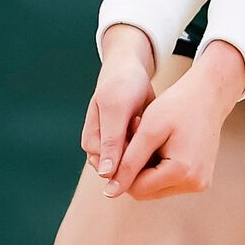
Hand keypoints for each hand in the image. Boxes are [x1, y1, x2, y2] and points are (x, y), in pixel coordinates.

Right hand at [81, 26, 155, 182]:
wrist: (130, 69)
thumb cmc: (121, 86)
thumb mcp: (116, 111)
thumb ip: (111, 142)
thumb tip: (105, 174)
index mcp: (91, 144)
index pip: (111, 168)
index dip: (129, 151)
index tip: (136, 123)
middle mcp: (102, 150)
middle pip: (125, 167)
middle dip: (139, 147)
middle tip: (141, 120)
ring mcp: (118, 148)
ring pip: (137, 162)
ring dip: (146, 144)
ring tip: (144, 118)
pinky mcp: (133, 144)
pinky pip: (146, 154)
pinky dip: (152, 141)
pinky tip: (153, 123)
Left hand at [103, 41, 244, 202]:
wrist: (209, 96)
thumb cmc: (177, 106)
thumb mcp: (148, 131)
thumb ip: (128, 162)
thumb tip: (111, 192)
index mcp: (182, 172)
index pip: (137, 188)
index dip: (122, 170)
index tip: (123, 143)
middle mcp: (194, 184)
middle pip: (146, 191)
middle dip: (133, 169)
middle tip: (133, 138)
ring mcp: (199, 183)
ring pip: (155, 188)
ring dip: (144, 168)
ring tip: (145, 139)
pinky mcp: (199, 179)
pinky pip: (168, 181)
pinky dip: (157, 167)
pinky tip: (157, 145)